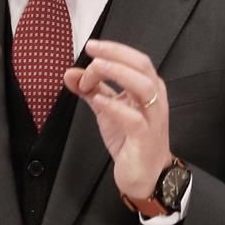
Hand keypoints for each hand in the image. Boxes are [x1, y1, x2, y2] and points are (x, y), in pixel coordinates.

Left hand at [64, 39, 171, 206]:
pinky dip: (115, 106)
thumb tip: (70, 73)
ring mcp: (151, 118)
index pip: (135, 60)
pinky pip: (133, 118)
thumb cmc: (130, 141)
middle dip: (115, 54)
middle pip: (141, 66)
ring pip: (143, 87)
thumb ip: (91, 91)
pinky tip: (98, 100)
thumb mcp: (107, 111)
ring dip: (118, 73)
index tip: (90, 48)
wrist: (146, 176)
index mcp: (148, 89)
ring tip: (96, 68)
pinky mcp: (144, 138)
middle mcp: (154, 99)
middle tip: (92, 49)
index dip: (113, 50)